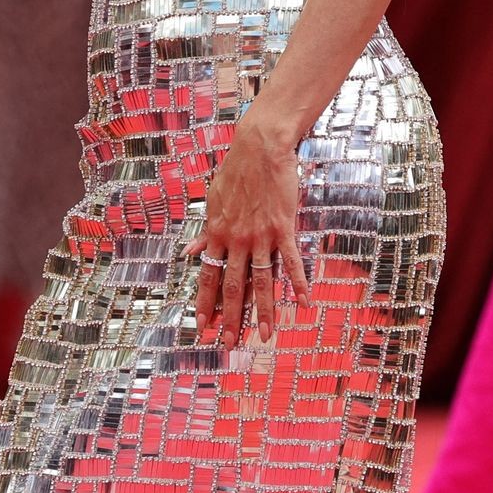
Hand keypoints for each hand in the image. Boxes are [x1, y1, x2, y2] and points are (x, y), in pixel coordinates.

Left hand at [185, 124, 311, 347]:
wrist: (260, 149)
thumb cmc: (236, 172)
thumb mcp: (213, 202)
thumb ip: (205, 232)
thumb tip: (188, 253)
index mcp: (218, 235)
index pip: (209, 277)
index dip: (205, 303)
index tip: (203, 327)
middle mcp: (237, 241)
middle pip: (234, 287)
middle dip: (232, 318)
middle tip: (230, 343)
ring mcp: (261, 236)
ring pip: (262, 281)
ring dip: (265, 311)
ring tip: (267, 335)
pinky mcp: (283, 228)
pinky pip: (291, 262)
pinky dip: (299, 283)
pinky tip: (305, 303)